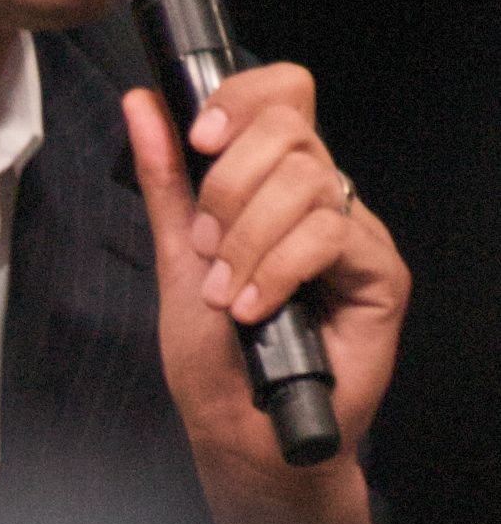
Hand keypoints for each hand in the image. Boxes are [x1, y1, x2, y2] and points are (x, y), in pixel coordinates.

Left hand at [123, 64, 409, 523]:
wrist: (241, 430)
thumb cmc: (213, 351)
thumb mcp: (175, 250)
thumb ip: (165, 175)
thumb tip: (143, 102)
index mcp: (273, 177)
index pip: (281, 92)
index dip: (241, 99)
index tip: (201, 137)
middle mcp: (318, 194)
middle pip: (289, 126)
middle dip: (229, 184)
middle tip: (206, 244)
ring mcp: (353, 231)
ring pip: (305, 181)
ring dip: (247, 239)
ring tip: (226, 290)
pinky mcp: (380, 273)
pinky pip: (331, 234)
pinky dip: (279, 268)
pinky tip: (253, 306)